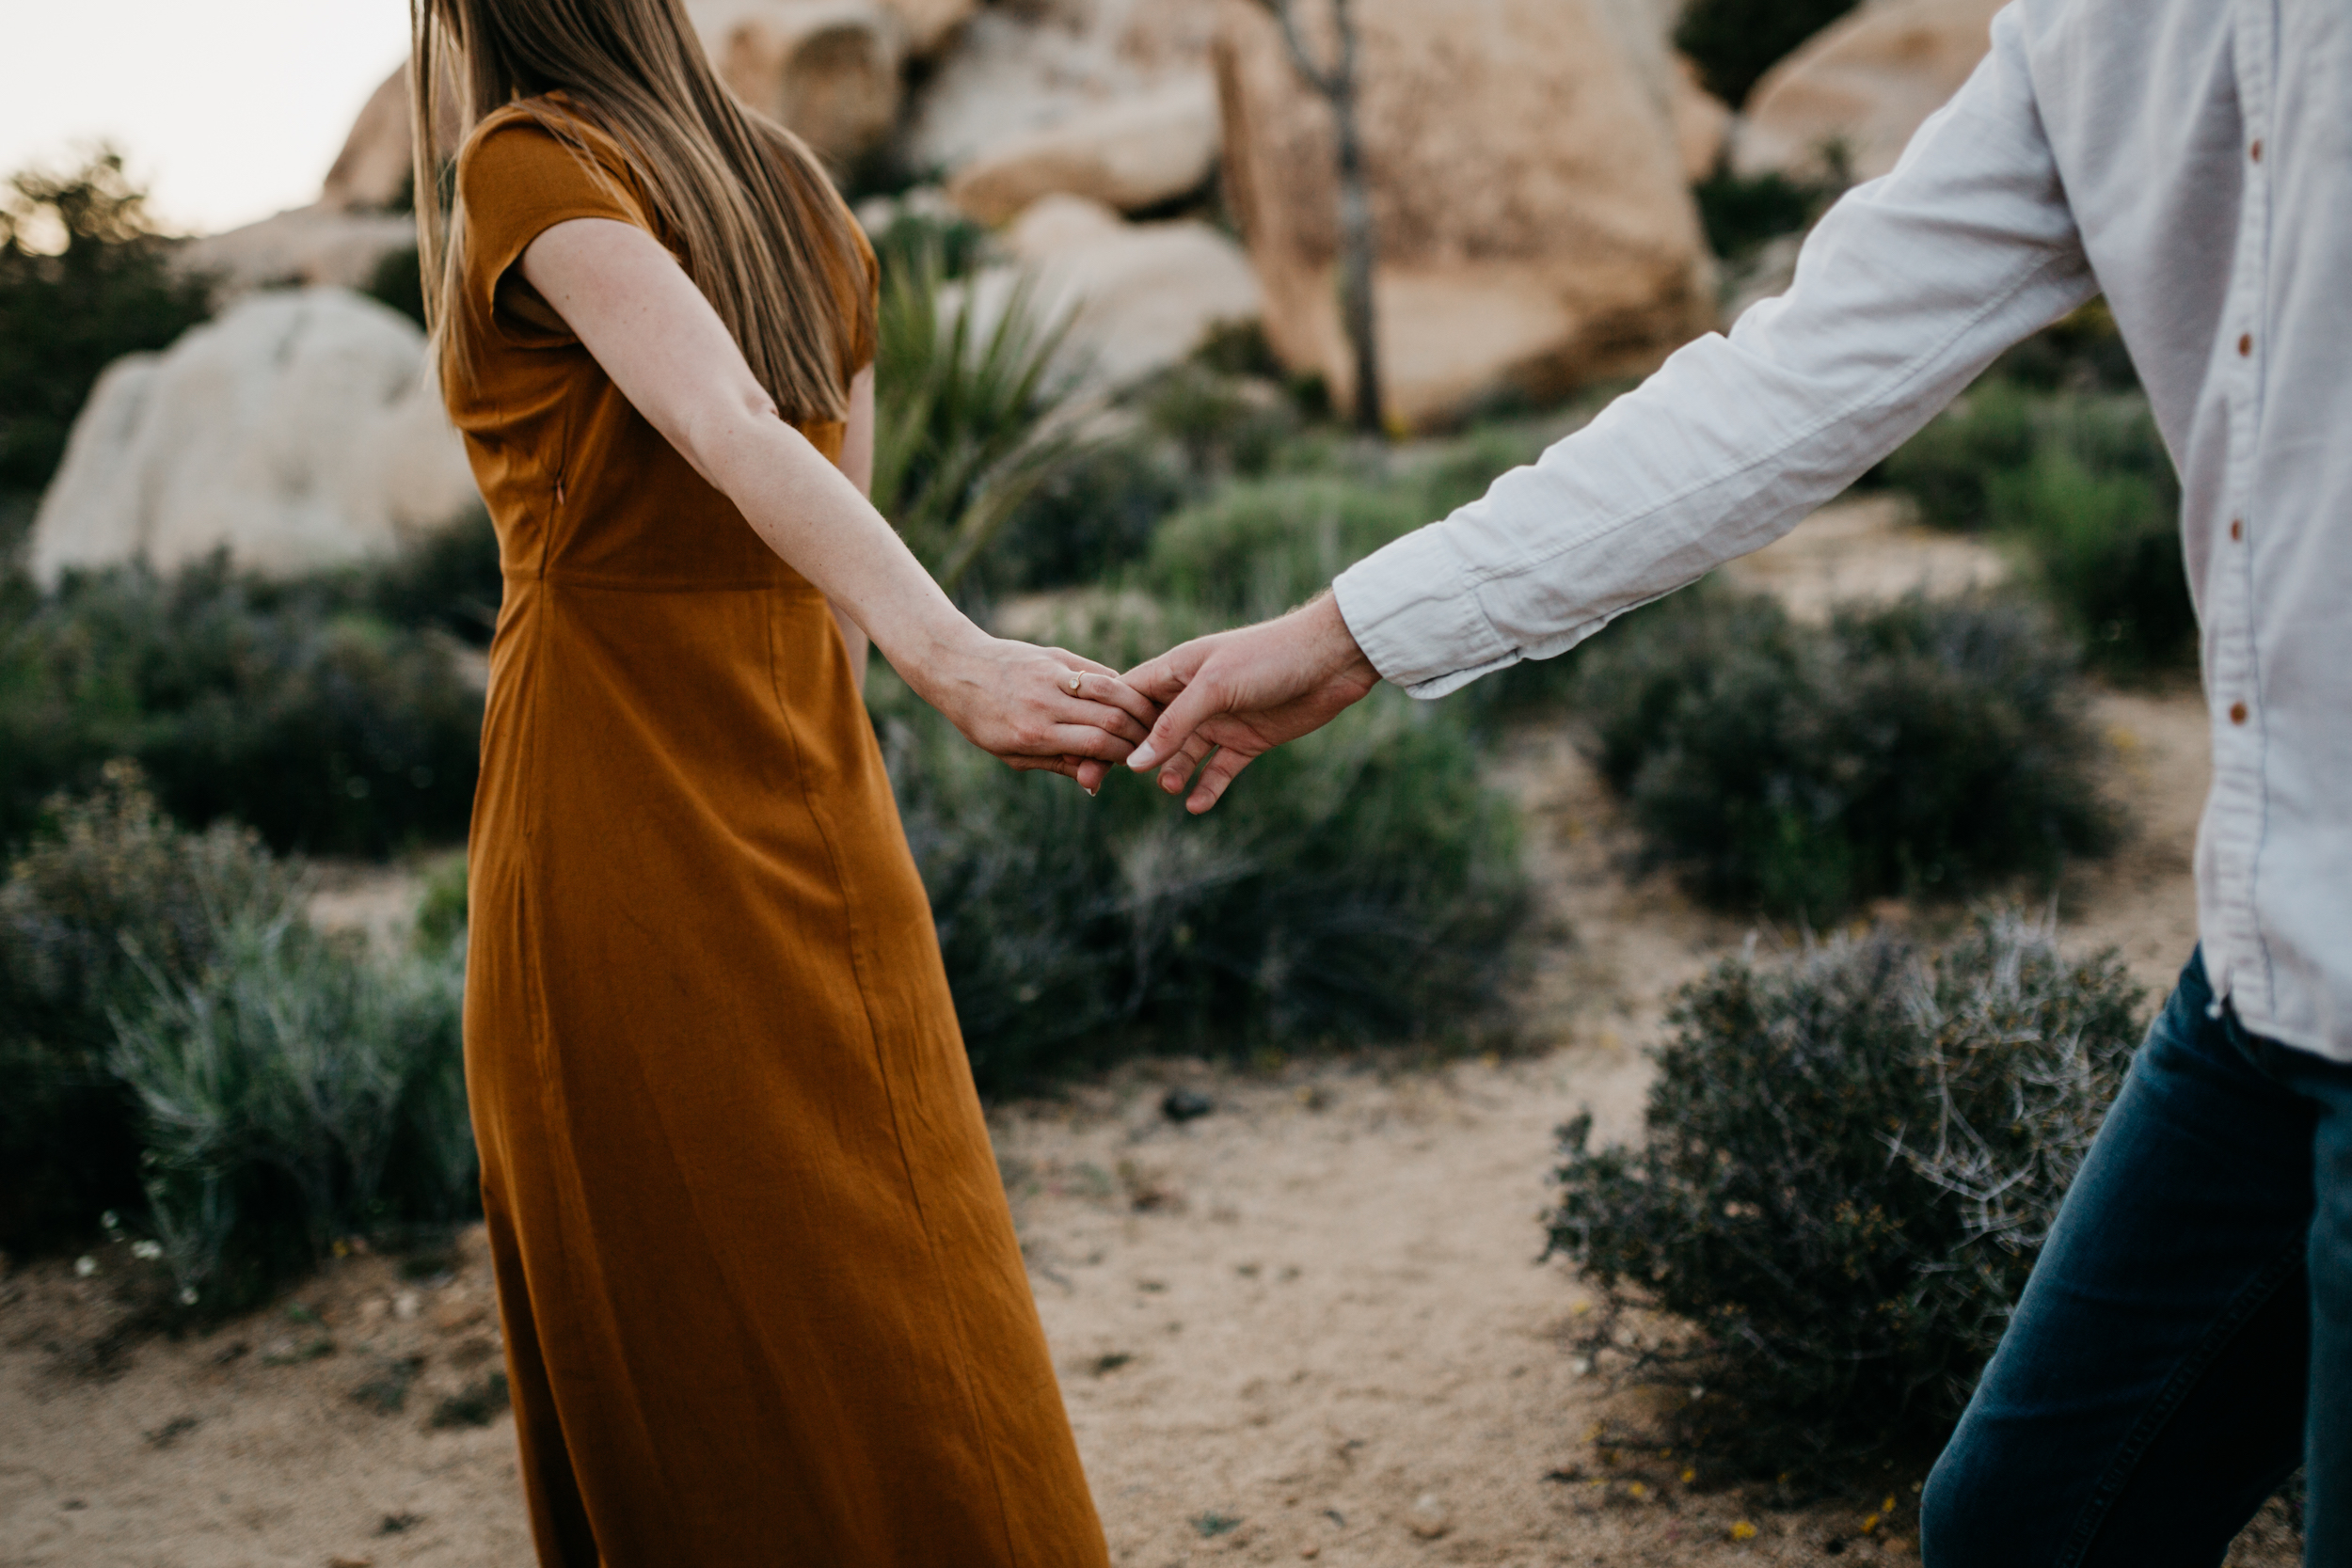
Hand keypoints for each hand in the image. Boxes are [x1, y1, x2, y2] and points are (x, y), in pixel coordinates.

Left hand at [911, 629, 1160, 791]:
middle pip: (1111, 718)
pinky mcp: (1056, 656)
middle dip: (1138, 734)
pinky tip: (1130, 699)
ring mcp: (1052, 675)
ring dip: (1138, 707)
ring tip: (1149, 720)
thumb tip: (1094, 779)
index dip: (1123, 755)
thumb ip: (1056, 764)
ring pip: (1112, 691)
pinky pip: (1098, 672)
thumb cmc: (981, 719)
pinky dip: (1120, 687)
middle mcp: (1045, 703)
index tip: (1134, 761)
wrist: (958, 668)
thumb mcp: (1011, 754)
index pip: (1097, 745)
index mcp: (1034, 734)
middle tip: (1150, 743)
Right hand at [1122, 592, 1380, 811]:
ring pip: (1184, 754)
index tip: (1086, 756)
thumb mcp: (1214, 686)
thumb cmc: (1270, 656)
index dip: (1106, 725)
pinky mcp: (1250, 740)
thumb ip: (1174, 725)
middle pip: (1150, 732)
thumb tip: (1134, 763)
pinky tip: (1197, 805)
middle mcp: (1195, 696)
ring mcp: (1222, 719)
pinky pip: (1220, 769)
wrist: (1333, 658)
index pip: (1128, 698)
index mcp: (1178, 670)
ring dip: (1173, 772)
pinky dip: (1208, 787)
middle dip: (1130, 758)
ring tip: (1170, 788)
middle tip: (1103, 785)